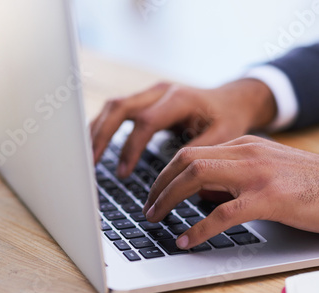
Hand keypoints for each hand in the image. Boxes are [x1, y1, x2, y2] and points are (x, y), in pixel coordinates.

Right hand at [91, 79, 276, 177]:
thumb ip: (198, 153)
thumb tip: (172, 177)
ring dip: (97, 130)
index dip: (131, 147)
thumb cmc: (228, 119)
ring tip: (87, 157)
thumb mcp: (223, 136)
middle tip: (90, 164)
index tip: (123, 173)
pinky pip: (119, 110)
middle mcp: (162, 91)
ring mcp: (152, 92)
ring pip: (115, 106)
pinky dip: (104, 126)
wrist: (231, 100)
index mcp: (180, 99)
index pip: (146, 121)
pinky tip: (95, 145)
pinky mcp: (147, 99)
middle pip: (121, 107)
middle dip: (101, 135)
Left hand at [143, 135, 318, 248]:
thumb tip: (203, 194)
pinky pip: (223, 212)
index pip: (191, 152)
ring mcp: (257, 173)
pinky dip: (199, 228)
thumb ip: (234, 176)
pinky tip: (187, 240)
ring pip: (197, 178)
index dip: (165, 173)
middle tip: (148, 208)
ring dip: (169, 200)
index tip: (155, 192)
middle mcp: (246, 153)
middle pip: (186, 160)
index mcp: (244, 146)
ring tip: (156, 219)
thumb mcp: (267, 170)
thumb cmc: (312, 183)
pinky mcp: (270, 197)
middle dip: (159, 185)